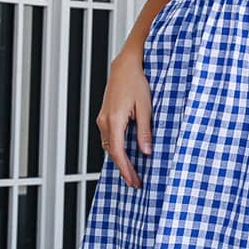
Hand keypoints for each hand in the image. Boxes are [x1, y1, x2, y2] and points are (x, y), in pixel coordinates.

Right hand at [95, 49, 152, 188]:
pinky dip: (116, 149)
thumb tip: (146, 152)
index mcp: (114, 121)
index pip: (118, 153)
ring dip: (119, 160)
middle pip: (112, 153)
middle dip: (123, 169)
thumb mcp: (146, 108)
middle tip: (134, 182)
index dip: (126, 169)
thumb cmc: (136, 82)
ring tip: (132, 172)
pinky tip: (125, 154)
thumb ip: (144, 131)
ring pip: (108, 146)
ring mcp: (102, 118)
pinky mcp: (104, 116)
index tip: (134, 181)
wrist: (125, 66)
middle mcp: (104, 121)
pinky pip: (108, 138)